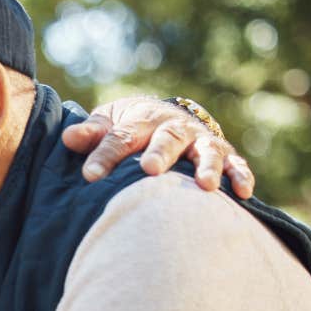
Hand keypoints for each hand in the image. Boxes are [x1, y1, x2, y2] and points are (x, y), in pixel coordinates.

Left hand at [62, 94, 254, 198]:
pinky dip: (240, 176)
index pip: (121, 137)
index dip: (106, 155)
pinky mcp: (223, 155)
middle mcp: (173, 129)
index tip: (90, 176)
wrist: (165, 116)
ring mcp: (200, 142)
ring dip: (207, 167)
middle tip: (150, 170)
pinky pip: (236, 164)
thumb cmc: (130, 128)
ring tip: (205, 186)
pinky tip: (242, 193)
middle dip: (160, 153)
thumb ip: (92, 133)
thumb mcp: (109, 124)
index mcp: (141, 121)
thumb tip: (67, 139)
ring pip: (206, 152)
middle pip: (167, 139)